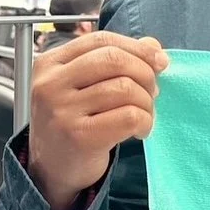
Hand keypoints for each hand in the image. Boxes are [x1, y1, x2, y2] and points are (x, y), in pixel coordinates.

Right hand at [28, 31, 168, 209]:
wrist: (51, 169)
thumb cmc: (72, 123)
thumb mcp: (84, 86)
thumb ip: (114, 61)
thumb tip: (152, 45)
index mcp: (50, 64)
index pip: (102, 40)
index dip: (137, 48)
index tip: (159, 61)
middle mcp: (51, 84)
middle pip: (114, 59)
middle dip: (145, 73)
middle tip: (152, 91)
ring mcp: (62, 111)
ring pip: (125, 88)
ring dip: (147, 102)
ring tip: (143, 114)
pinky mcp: (79, 137)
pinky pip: (129, 116)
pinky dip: (145, 122)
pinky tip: (140, 130)